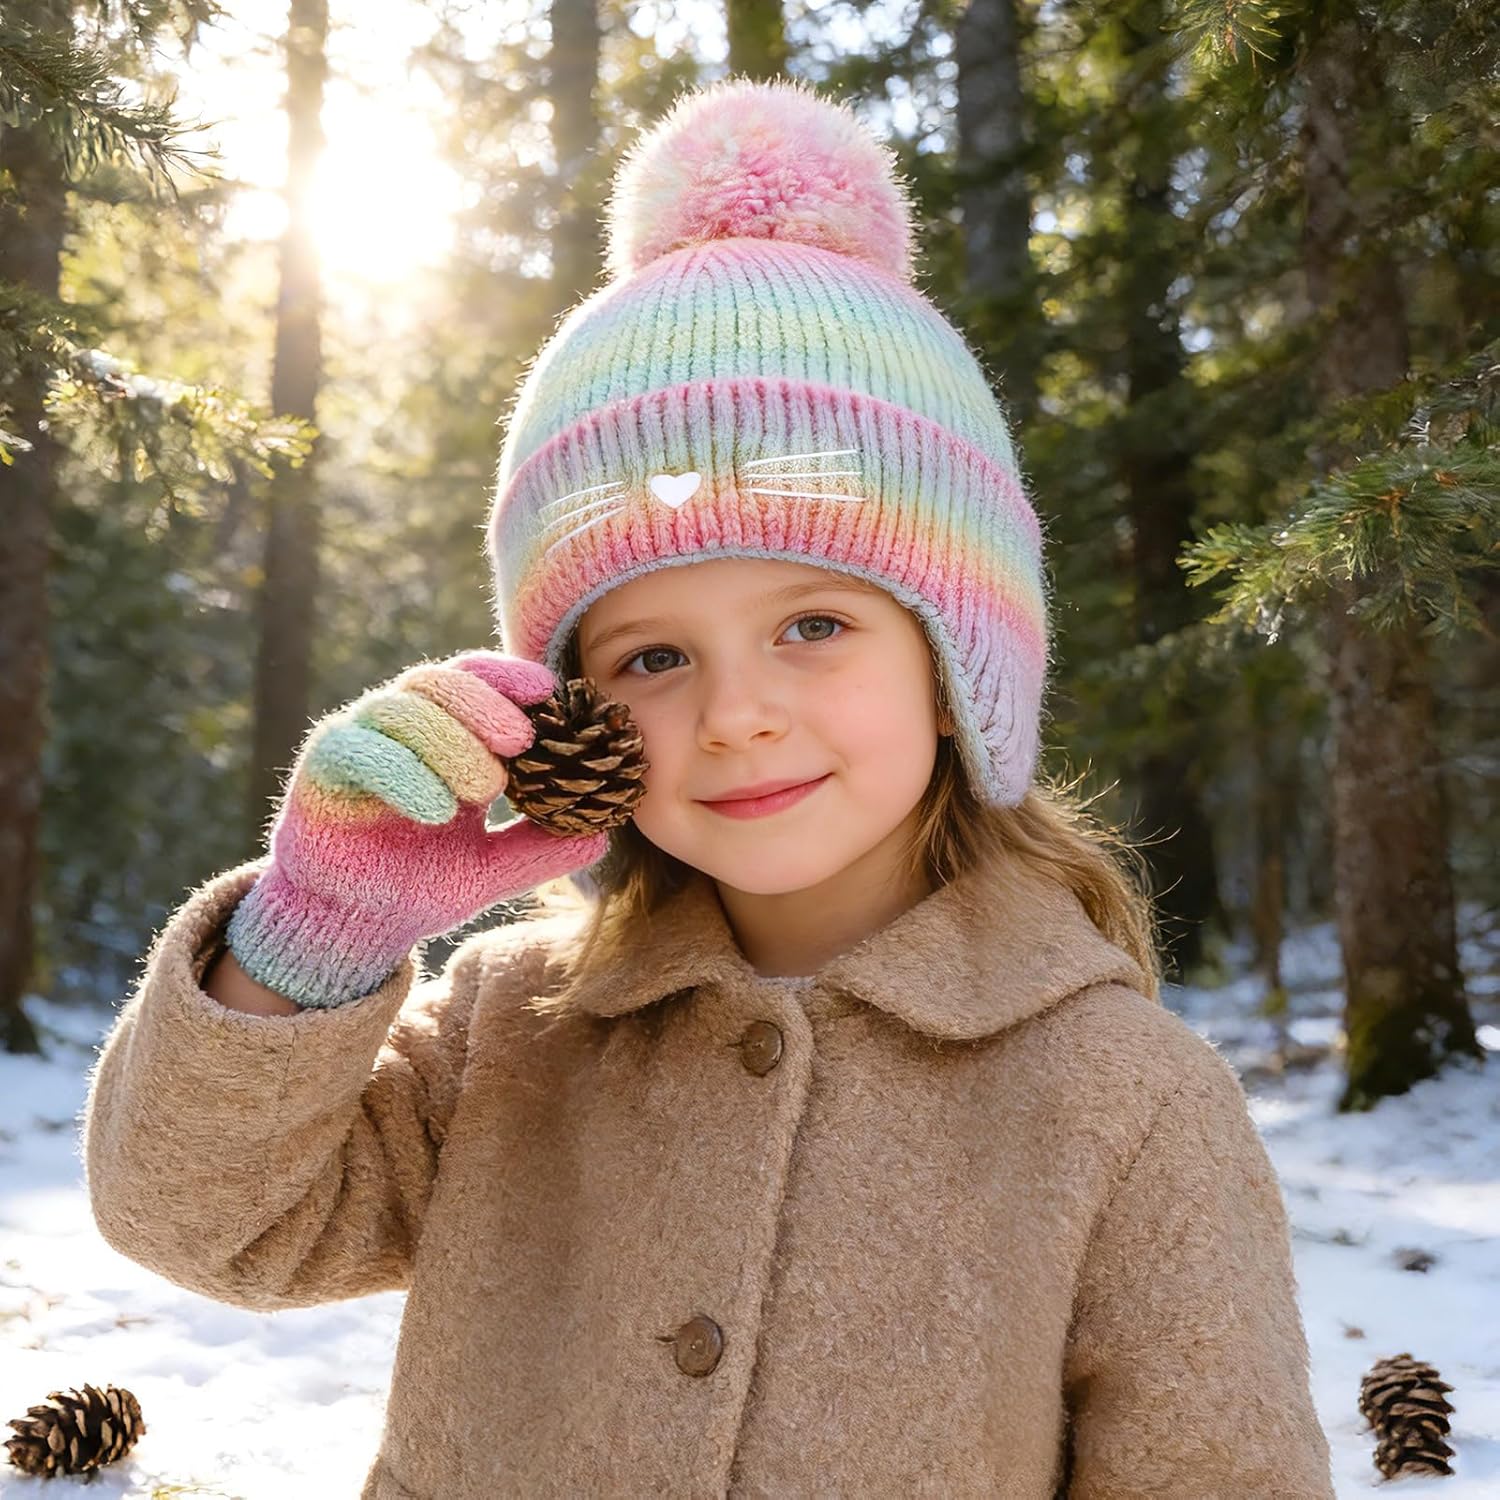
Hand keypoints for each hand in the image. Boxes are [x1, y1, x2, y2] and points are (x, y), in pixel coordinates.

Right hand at [225, 651, 609, 1008]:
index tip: (551, 691)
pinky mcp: (322, 769)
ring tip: (484, 789)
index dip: (510, 677)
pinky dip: (402, 773)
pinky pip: (358, 750)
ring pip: (400, 710)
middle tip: (521, 740)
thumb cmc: (420, 883)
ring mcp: (358, 741)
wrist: (353, 924)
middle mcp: (398, 725)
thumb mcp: (489, 868)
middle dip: (484, 705)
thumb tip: (603, 837)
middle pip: (441, 683)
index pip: (477, 681)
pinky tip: (436, 808)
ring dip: (448, 742)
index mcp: (443, 733)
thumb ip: (538, 849)